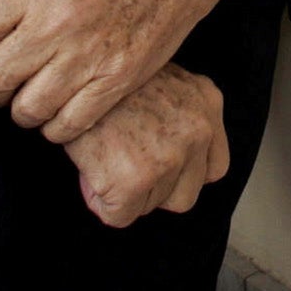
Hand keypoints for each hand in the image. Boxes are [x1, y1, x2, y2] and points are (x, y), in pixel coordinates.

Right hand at [65, 61, 230, 228]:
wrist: (76, 75)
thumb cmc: (111, 75)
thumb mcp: (163, 79)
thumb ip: (177, 112)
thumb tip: (161, 147)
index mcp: (208, 102)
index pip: (214, 166)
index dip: (183, 173)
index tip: (158, 164)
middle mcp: (198, 130)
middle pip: (186, 194)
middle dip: (156, 189)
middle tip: (128, 165)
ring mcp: (170, 156)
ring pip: (152, 205)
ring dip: (129, 194)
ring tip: (108, 161)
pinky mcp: (136, 180)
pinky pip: (121, 216)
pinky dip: (103, 203)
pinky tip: (92, 174)